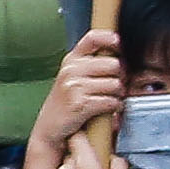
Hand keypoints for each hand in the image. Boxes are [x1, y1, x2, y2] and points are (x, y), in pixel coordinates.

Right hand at [23, 29, 125, 168]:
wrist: (49, 130)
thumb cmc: (65, 104)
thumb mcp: (72, 78)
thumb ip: (89, 64)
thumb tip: (118, 56)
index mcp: (71, 60)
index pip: (93, 38)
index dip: (110, 39)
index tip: (117, 45)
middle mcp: (71, 70)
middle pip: (113, 64)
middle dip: (120, 77)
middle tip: (115, 86)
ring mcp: (74, 86)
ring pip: (115, 84)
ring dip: (118, 95)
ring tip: (109, 99)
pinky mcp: (81, 104)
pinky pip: (111, 101)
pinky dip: (114, 107)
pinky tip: (108, 110)